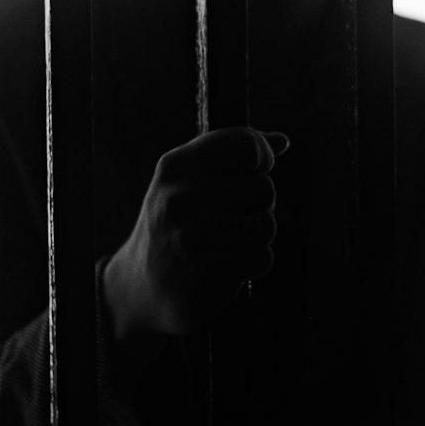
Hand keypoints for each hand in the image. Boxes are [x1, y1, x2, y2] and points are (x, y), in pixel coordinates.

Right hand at [103, 126, 288, 341]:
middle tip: (236, 214)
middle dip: (260, 203)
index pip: (244, 144)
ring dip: (258, 235)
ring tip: (231, 239)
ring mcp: (191, 237)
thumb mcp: (187, 180)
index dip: (262, 156)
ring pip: (266, 224)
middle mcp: (180, 198)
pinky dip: (254, 262)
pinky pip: (262, 257)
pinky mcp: (206, 273)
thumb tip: (281, 140)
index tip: (257, 169)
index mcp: (175, 166)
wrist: (143, 284)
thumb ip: (230, 155)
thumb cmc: (176, 223)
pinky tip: (230, 262)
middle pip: (264, 187)